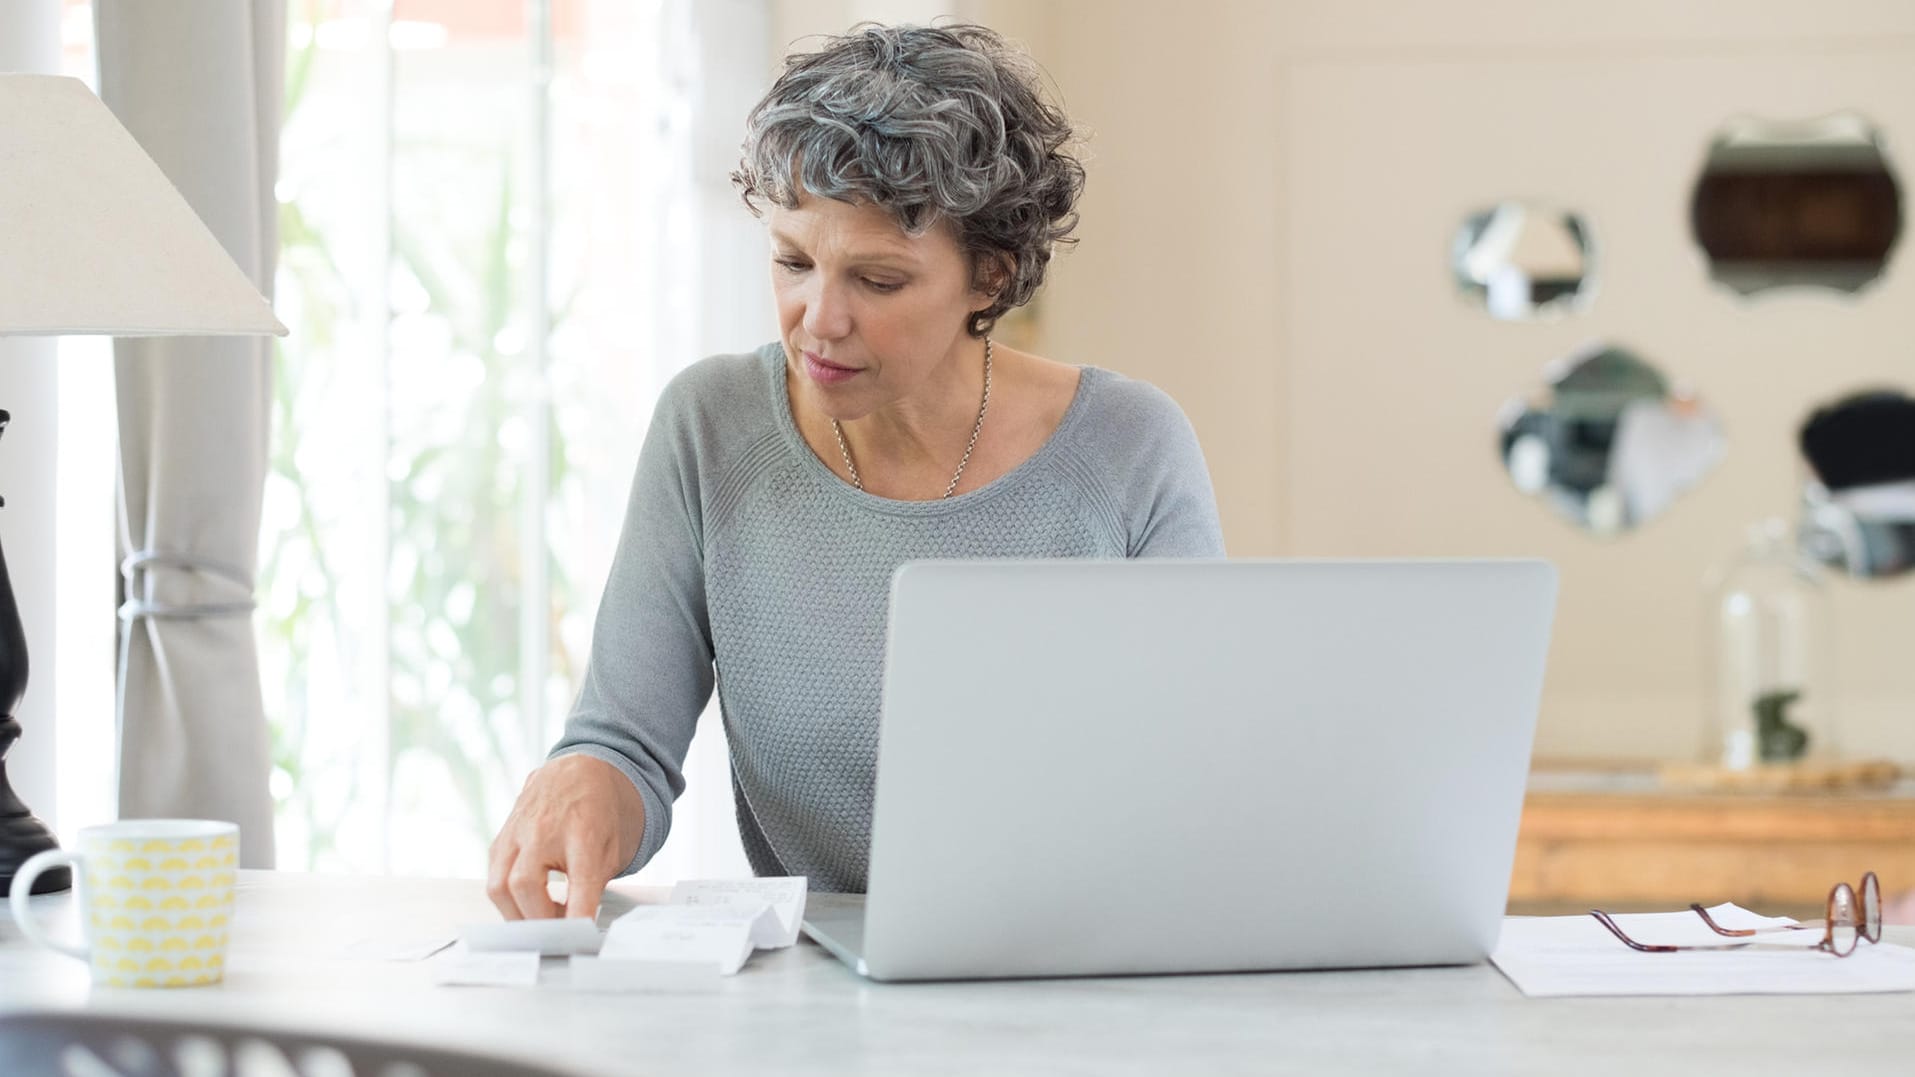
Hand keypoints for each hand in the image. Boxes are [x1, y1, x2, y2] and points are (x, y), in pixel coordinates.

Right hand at [487, 754, 644, 920]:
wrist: (588, 766)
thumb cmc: (605, 810)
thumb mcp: (615, 847)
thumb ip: (595, 886)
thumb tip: (579, 929)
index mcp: (584, 829)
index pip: (579, 881)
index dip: (577, 915)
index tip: (579, 938)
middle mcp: (544, 827)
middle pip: (524, 885)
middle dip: (538, 921)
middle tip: (557, 934)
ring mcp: (518, 828)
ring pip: (498, 885)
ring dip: (516, 914)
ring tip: (541, 922)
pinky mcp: (503, 833)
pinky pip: (494, 872)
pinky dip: (508, 896)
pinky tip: (529, 901)